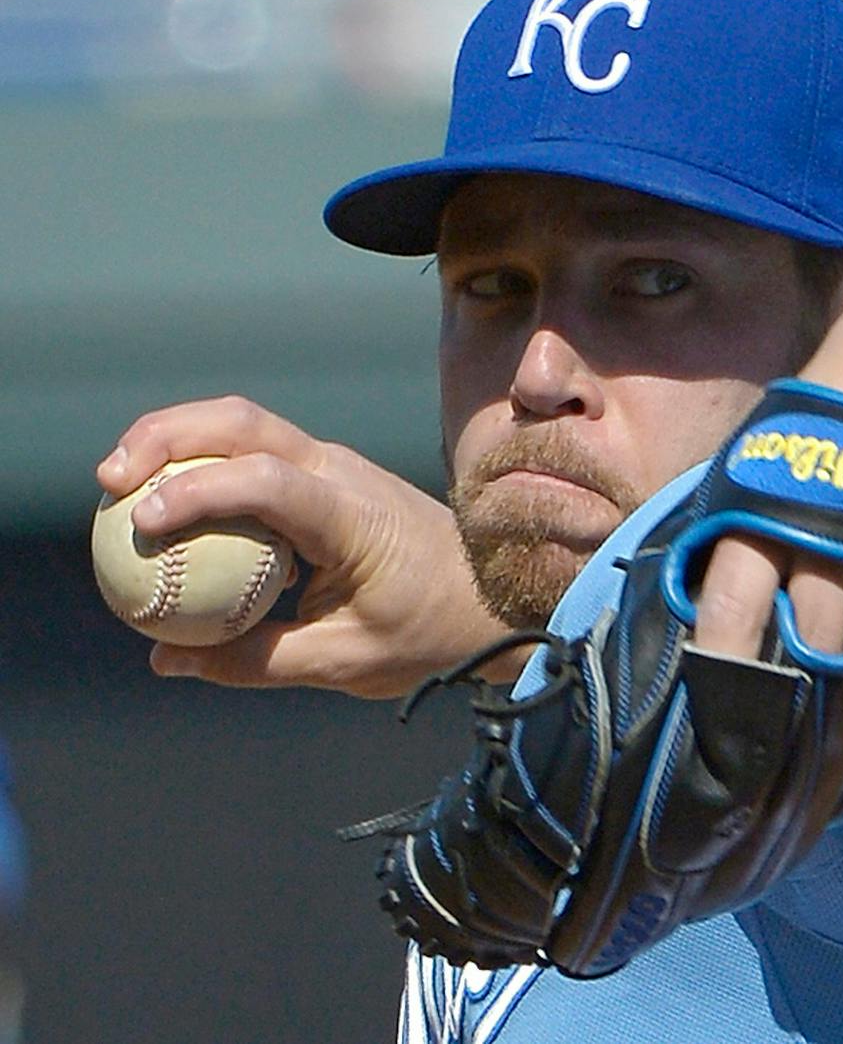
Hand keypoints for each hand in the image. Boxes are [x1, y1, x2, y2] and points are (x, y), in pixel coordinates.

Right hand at [96, 396, 499, 697]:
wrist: (494, 597)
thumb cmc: (428, 633)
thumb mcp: (344, 661)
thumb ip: (254, 660)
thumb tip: (165, 661)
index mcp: (352, 516)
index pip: (265, 481)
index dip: (197, 491)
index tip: (140, 523)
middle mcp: (342, 472)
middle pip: (242, 421)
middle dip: (165, 435)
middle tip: (107, 479)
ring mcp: (337, 464)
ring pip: (246, 424)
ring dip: (178, 437)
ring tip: (120, 480)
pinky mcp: (330, 474)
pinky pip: (257, 452)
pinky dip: (205, 460)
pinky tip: (165, 498)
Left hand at [693, 266, 842, 661]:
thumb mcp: (779, 441)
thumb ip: (752, 508)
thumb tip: (712, 591)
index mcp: (764, 499)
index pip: (730, 595)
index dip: (726, 656)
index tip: (723, 703)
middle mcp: (818, 520)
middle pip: (805, 630)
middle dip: (810, 660)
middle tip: (818, 661)